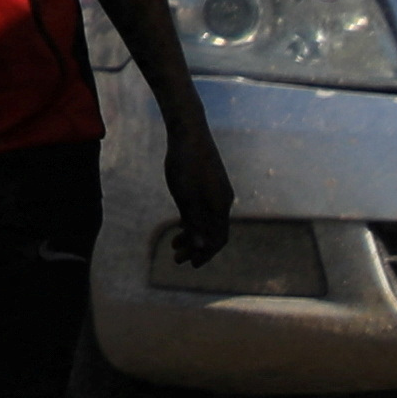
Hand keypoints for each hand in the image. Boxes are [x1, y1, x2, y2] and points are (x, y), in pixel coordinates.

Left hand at [162, 126, 236, 267]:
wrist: (188, 132)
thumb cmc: (186, 164)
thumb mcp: (186, 197)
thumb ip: (195, 222)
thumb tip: (203, 248)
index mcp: (220, 206)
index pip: (218, 239)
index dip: (206, 254)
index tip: (191, 265)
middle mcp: (222, 201)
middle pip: (212, 232)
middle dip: (197, 248)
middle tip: (177, 260)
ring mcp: (216, 192)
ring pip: (206, 221)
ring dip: (192, 236)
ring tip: (174, 246)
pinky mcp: (207, 184)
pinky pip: (203, 209)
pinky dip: (191, 220)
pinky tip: (180, 225)